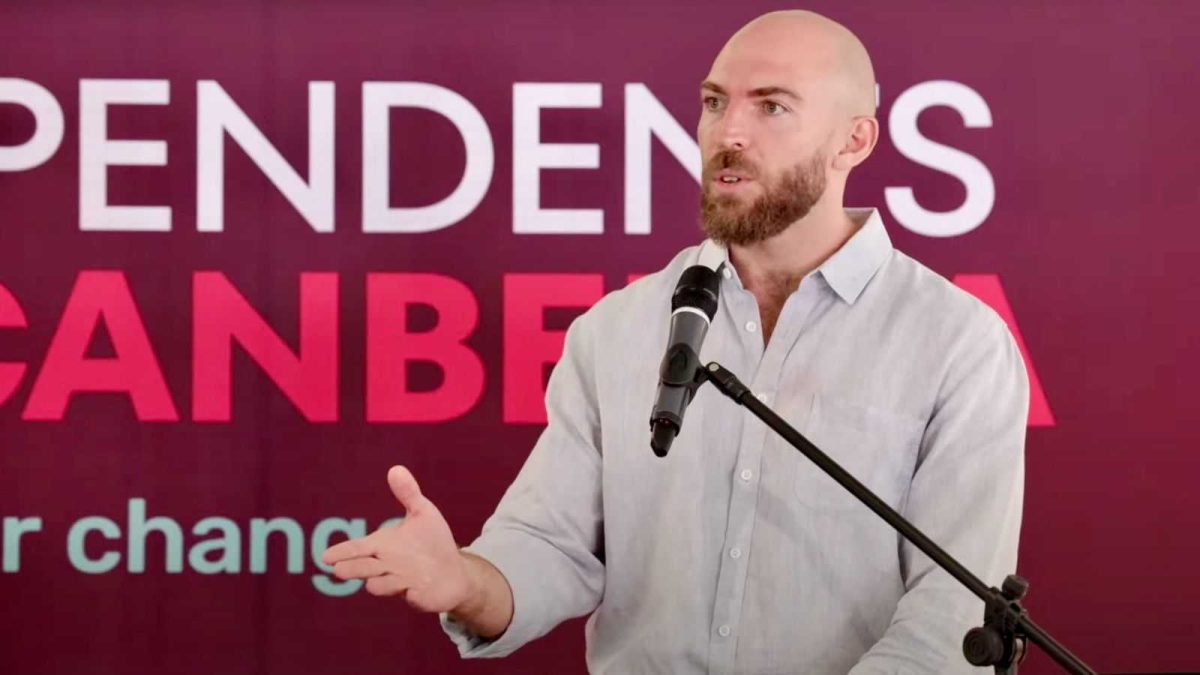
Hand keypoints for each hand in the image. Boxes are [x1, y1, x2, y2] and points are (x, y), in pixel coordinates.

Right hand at [322, 465, 474, 612]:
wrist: (453, 571)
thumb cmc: (433, 542)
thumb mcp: (422, 514)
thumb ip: (408, 493)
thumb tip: (395, 468)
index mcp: (384, 546)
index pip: (358, 548)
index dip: (342, 552)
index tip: (325, 558)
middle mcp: (387, 565)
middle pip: (363, 567)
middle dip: (353, 568)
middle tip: (339, 569)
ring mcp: (400, 582)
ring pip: (380, 585)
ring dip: (378, 581)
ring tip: (371, 582)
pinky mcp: (416, 596)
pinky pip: (409, 596)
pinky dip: (408, 593)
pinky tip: (411, 591)